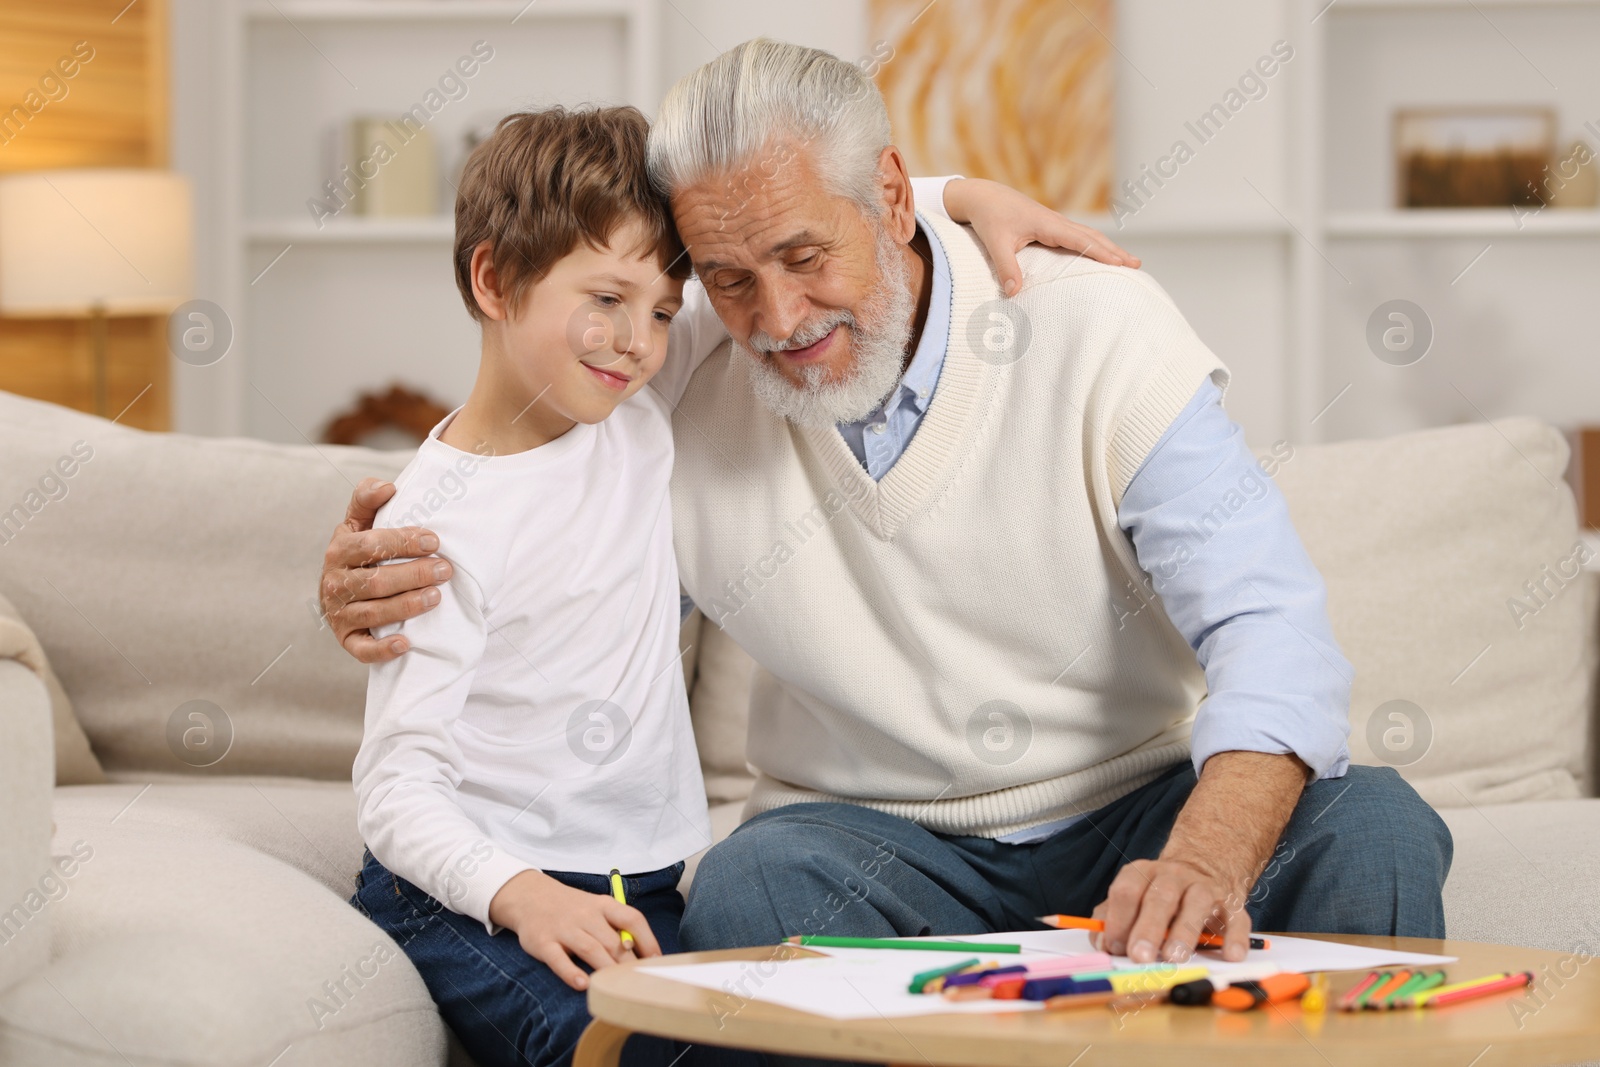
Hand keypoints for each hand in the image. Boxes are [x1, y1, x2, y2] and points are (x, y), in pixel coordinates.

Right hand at [320, 477, 451, 662]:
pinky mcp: (347, 639)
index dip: (403, 542)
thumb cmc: (360, 551)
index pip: (370, 545)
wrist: (341, 589)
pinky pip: (362, 649)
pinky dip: (382, 649)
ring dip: (407, 606)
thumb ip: (368, 498)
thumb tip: (387, 486)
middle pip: (375, 581)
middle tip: (445, 570)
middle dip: (413, 575)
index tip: (434, 541)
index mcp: (339, 550)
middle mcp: (335, 583)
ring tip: (436, 597)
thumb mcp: (359, 522)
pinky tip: (405, 643)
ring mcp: (339, 613)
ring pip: (373, 613)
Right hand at [488, 870, 660, 989]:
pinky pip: (558, 959)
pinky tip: (583, 985)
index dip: (648, 940)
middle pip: (613, 941)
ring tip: (617, 987)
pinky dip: (571, 973)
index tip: (657, 961)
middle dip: (628, 964)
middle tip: (638, 983)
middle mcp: (585, 915)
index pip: (632, 919)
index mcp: (603, 905)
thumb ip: (616, 926)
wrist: (530, 896)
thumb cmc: (572, 908)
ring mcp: (563, 929)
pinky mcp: (543, 943)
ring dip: (606, 969)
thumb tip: (641, 953)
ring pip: (590, 949)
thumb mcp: (597, 908)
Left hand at [942, 177, 1139, 295]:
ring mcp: (1055, 223)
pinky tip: (1100, 254)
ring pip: (1088, 235)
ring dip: (1108, 247)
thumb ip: (1006, 267)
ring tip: (1127, 261)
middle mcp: (1056, 222)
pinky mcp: (1050, 226)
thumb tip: (1014, 292)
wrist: (983, 195)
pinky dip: (1094, 244)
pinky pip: (1078, 236)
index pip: (1081, 240)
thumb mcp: (996, 243)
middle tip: (1137, 265)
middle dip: (1115, 250)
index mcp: (1048, 224)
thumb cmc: (989, 217)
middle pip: (1092, 237)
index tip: (1121, 263)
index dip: (1101, 252)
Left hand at [1090, 854, 1252, 963]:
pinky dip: (1234, 938)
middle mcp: (1174, 876)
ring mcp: (1205, 888)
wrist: (1204, 868)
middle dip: (1148, 928)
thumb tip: (1103, 946)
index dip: (1119, 920)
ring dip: (1184, 933)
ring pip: (1196, 904)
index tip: (1116, 948)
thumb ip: (1111, 920)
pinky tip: (1230, 956)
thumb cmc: (1159, 896)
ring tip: (1175, 958)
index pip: (1126, 891)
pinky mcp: (1232, 904)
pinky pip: (1237, 919)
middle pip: (1159, 898)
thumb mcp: (1132, 899)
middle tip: (1140, 957)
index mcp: (1142, 874)